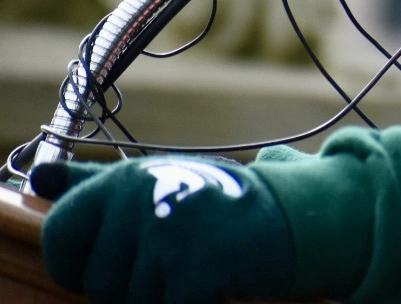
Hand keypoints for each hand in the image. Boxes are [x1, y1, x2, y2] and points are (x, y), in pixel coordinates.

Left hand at [30, 156, 296, 303]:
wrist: (293, 214)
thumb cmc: (212, 206)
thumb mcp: (153, 184)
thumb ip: (92, 186)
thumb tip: (39, 177)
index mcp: (122, 179)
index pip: (59, 235)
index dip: (81, 265)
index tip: (119, 260)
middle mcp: (140, 196)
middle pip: (99, 284)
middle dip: (135, 286)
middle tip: (178, 257)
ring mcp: (169, 230)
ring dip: (167, 297)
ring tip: (200, 264)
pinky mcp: (197, 264)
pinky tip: (215, 284)